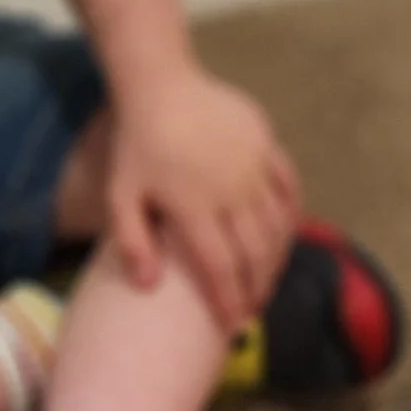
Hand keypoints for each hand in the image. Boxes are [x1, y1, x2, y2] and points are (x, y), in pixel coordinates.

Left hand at [104, 64, 301, 336]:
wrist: (160, 85)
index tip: (232, 324)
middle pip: (256, 253)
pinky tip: (285, 232)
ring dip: (277, 258)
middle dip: (257, 287)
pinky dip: (291, 214)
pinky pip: (289, 186)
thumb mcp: (119, 194)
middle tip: (253, 309)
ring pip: (277, 225)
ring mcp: (254, 167)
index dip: (229, 300)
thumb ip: (131, 241)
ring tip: (268, 279)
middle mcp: (232, 191)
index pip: (221, 268)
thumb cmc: (136, 144)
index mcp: (195, 207)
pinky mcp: (267, 145)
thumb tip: (149, 287)